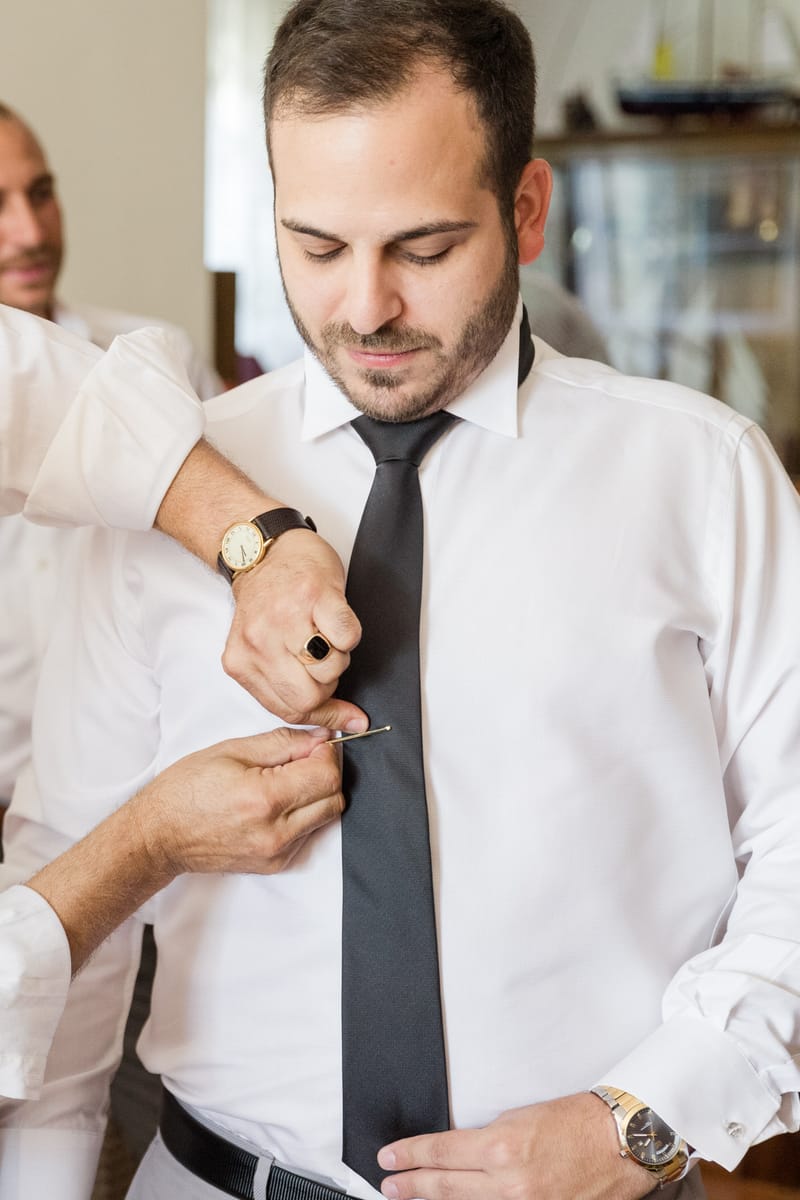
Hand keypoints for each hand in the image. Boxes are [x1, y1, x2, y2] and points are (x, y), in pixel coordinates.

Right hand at [132, 726, 344, 874]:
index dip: (325, 753)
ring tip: (284, 783)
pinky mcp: (275, 865)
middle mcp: (275, 832)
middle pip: (334, 797)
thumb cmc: (186, 790)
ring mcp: (277, 853)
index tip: (312, 745)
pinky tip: (276, 805)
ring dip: (316, 794)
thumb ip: (283, 742)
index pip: (326, 774)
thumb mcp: (232, 750)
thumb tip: (320, 738)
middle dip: (325, 772)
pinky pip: (309, 834)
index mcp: (264, 798)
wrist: (159, 835)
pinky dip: (303, 815)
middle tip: (299, 761)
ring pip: (326, 816)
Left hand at [222, 528, 365, 727]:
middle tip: (322, 663)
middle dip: (327, 685)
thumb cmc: (268, 602)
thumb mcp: (265, 651)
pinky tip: (332, 618)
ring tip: (323, 634)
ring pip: (332, 668)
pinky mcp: (315, 594)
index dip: (322, 716)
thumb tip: (347, 722)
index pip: (288, 709)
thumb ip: (292, 688)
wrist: (265, 550)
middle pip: (311, 696)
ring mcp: (286, 617)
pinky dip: (349, 633)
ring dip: (338, 656)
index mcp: (241, 661)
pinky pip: (348, 636)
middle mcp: (259, 640)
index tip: (344, 716)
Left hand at [377, 1093, 655, 1199]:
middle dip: (412, 1185)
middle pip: (445, 1186)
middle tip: (388, 1185)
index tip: (390, 1158)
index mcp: (503, 1148)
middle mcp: (510, 1183)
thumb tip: (462, 1154)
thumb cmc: (576, 1122)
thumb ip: (489, 1139)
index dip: (409, 1155)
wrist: (619, 1143)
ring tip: (410, 1196)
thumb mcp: (520, 1117)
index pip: (441, 1152)